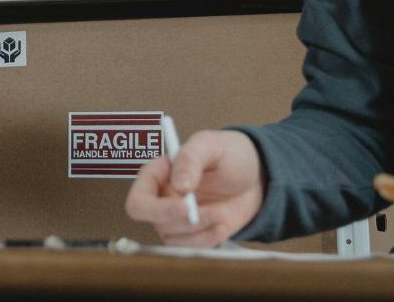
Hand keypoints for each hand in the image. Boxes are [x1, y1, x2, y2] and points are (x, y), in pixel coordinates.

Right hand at [124, 129, 264, 247]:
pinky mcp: (193, 234)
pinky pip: (193, 247)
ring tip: (223, 214)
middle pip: (155, 223)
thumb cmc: (229, 153)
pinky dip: (209, 239)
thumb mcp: (211, 145)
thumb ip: (191, 159)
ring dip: (200, 229)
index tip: (184, 206)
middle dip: (182, 222)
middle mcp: (161, 200)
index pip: (138, 201)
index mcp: (157, 175)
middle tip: (210, 214)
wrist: (254, 177)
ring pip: (174, 238)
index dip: (156, 209)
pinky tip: (224, 225)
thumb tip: (178, 186)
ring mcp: (175, 220)